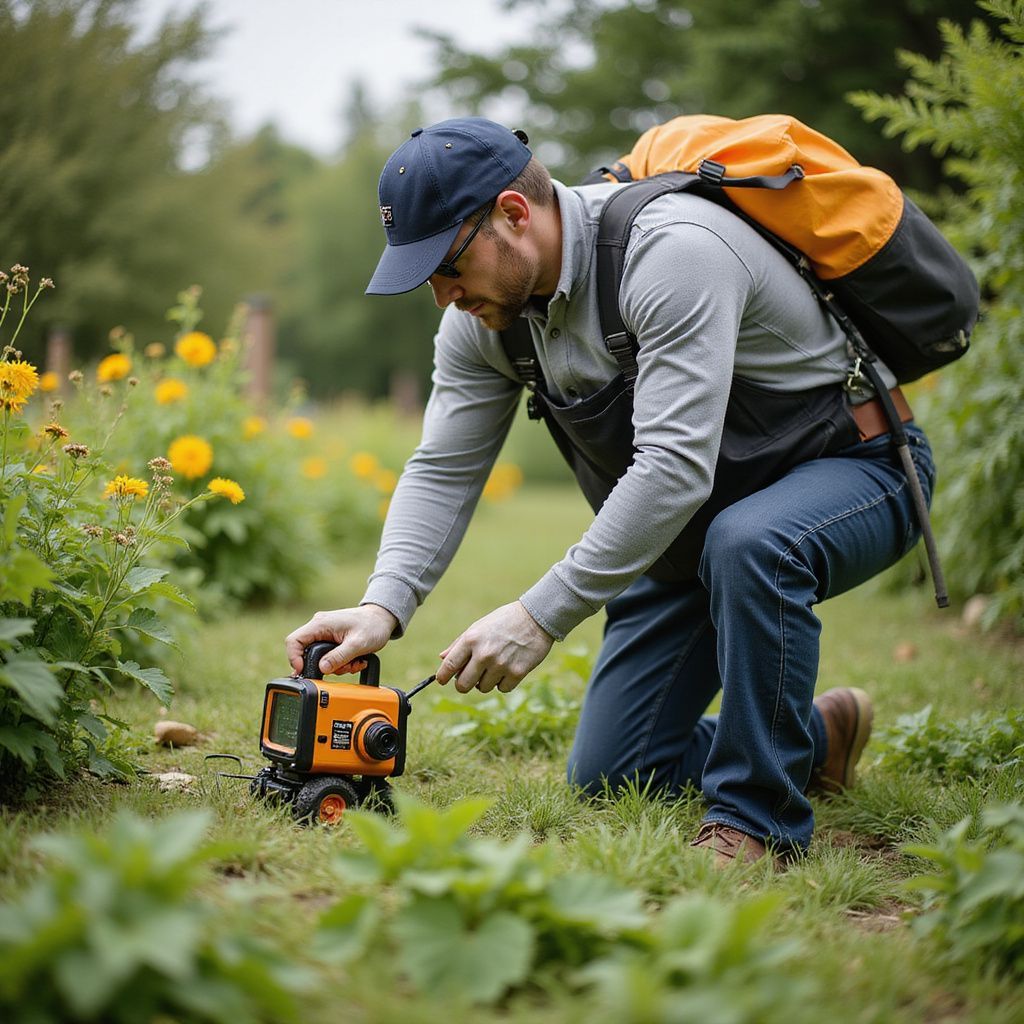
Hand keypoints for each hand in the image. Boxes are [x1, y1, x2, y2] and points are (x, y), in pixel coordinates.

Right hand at [284, 604, 397, 675]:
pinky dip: (341, 662)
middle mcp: (319, 626)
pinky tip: (354, 660)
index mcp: (321, 624)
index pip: (294, 641)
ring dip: (336, 665)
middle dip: (324, 665)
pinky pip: (329, 655)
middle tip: (341, 667)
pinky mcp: (332, 638)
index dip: (294, 658)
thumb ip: (339, 657)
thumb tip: (322, 668)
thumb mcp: (357, 644)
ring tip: (353, 662)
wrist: (383, 618)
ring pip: (320, 657)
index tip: (303, 670)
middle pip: (306, 652)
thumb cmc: (373, 625)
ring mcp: (325, 632)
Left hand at [437, 601, 553, 693]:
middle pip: (463, 685)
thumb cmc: (504, 621)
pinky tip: (508, 668)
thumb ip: (460, 644)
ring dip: (486, 681)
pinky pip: (502, 689)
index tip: (441, 680)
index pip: (449, 665)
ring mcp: (501, 665)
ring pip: (483, 688)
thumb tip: (442, 658)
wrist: (536, 617)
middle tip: (469, 679)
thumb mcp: (479, 626)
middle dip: (463, 684)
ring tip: (495, 666)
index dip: (442, 677)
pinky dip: (503, 682)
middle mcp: (484, 653)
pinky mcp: (517, 673)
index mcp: (471, 639)